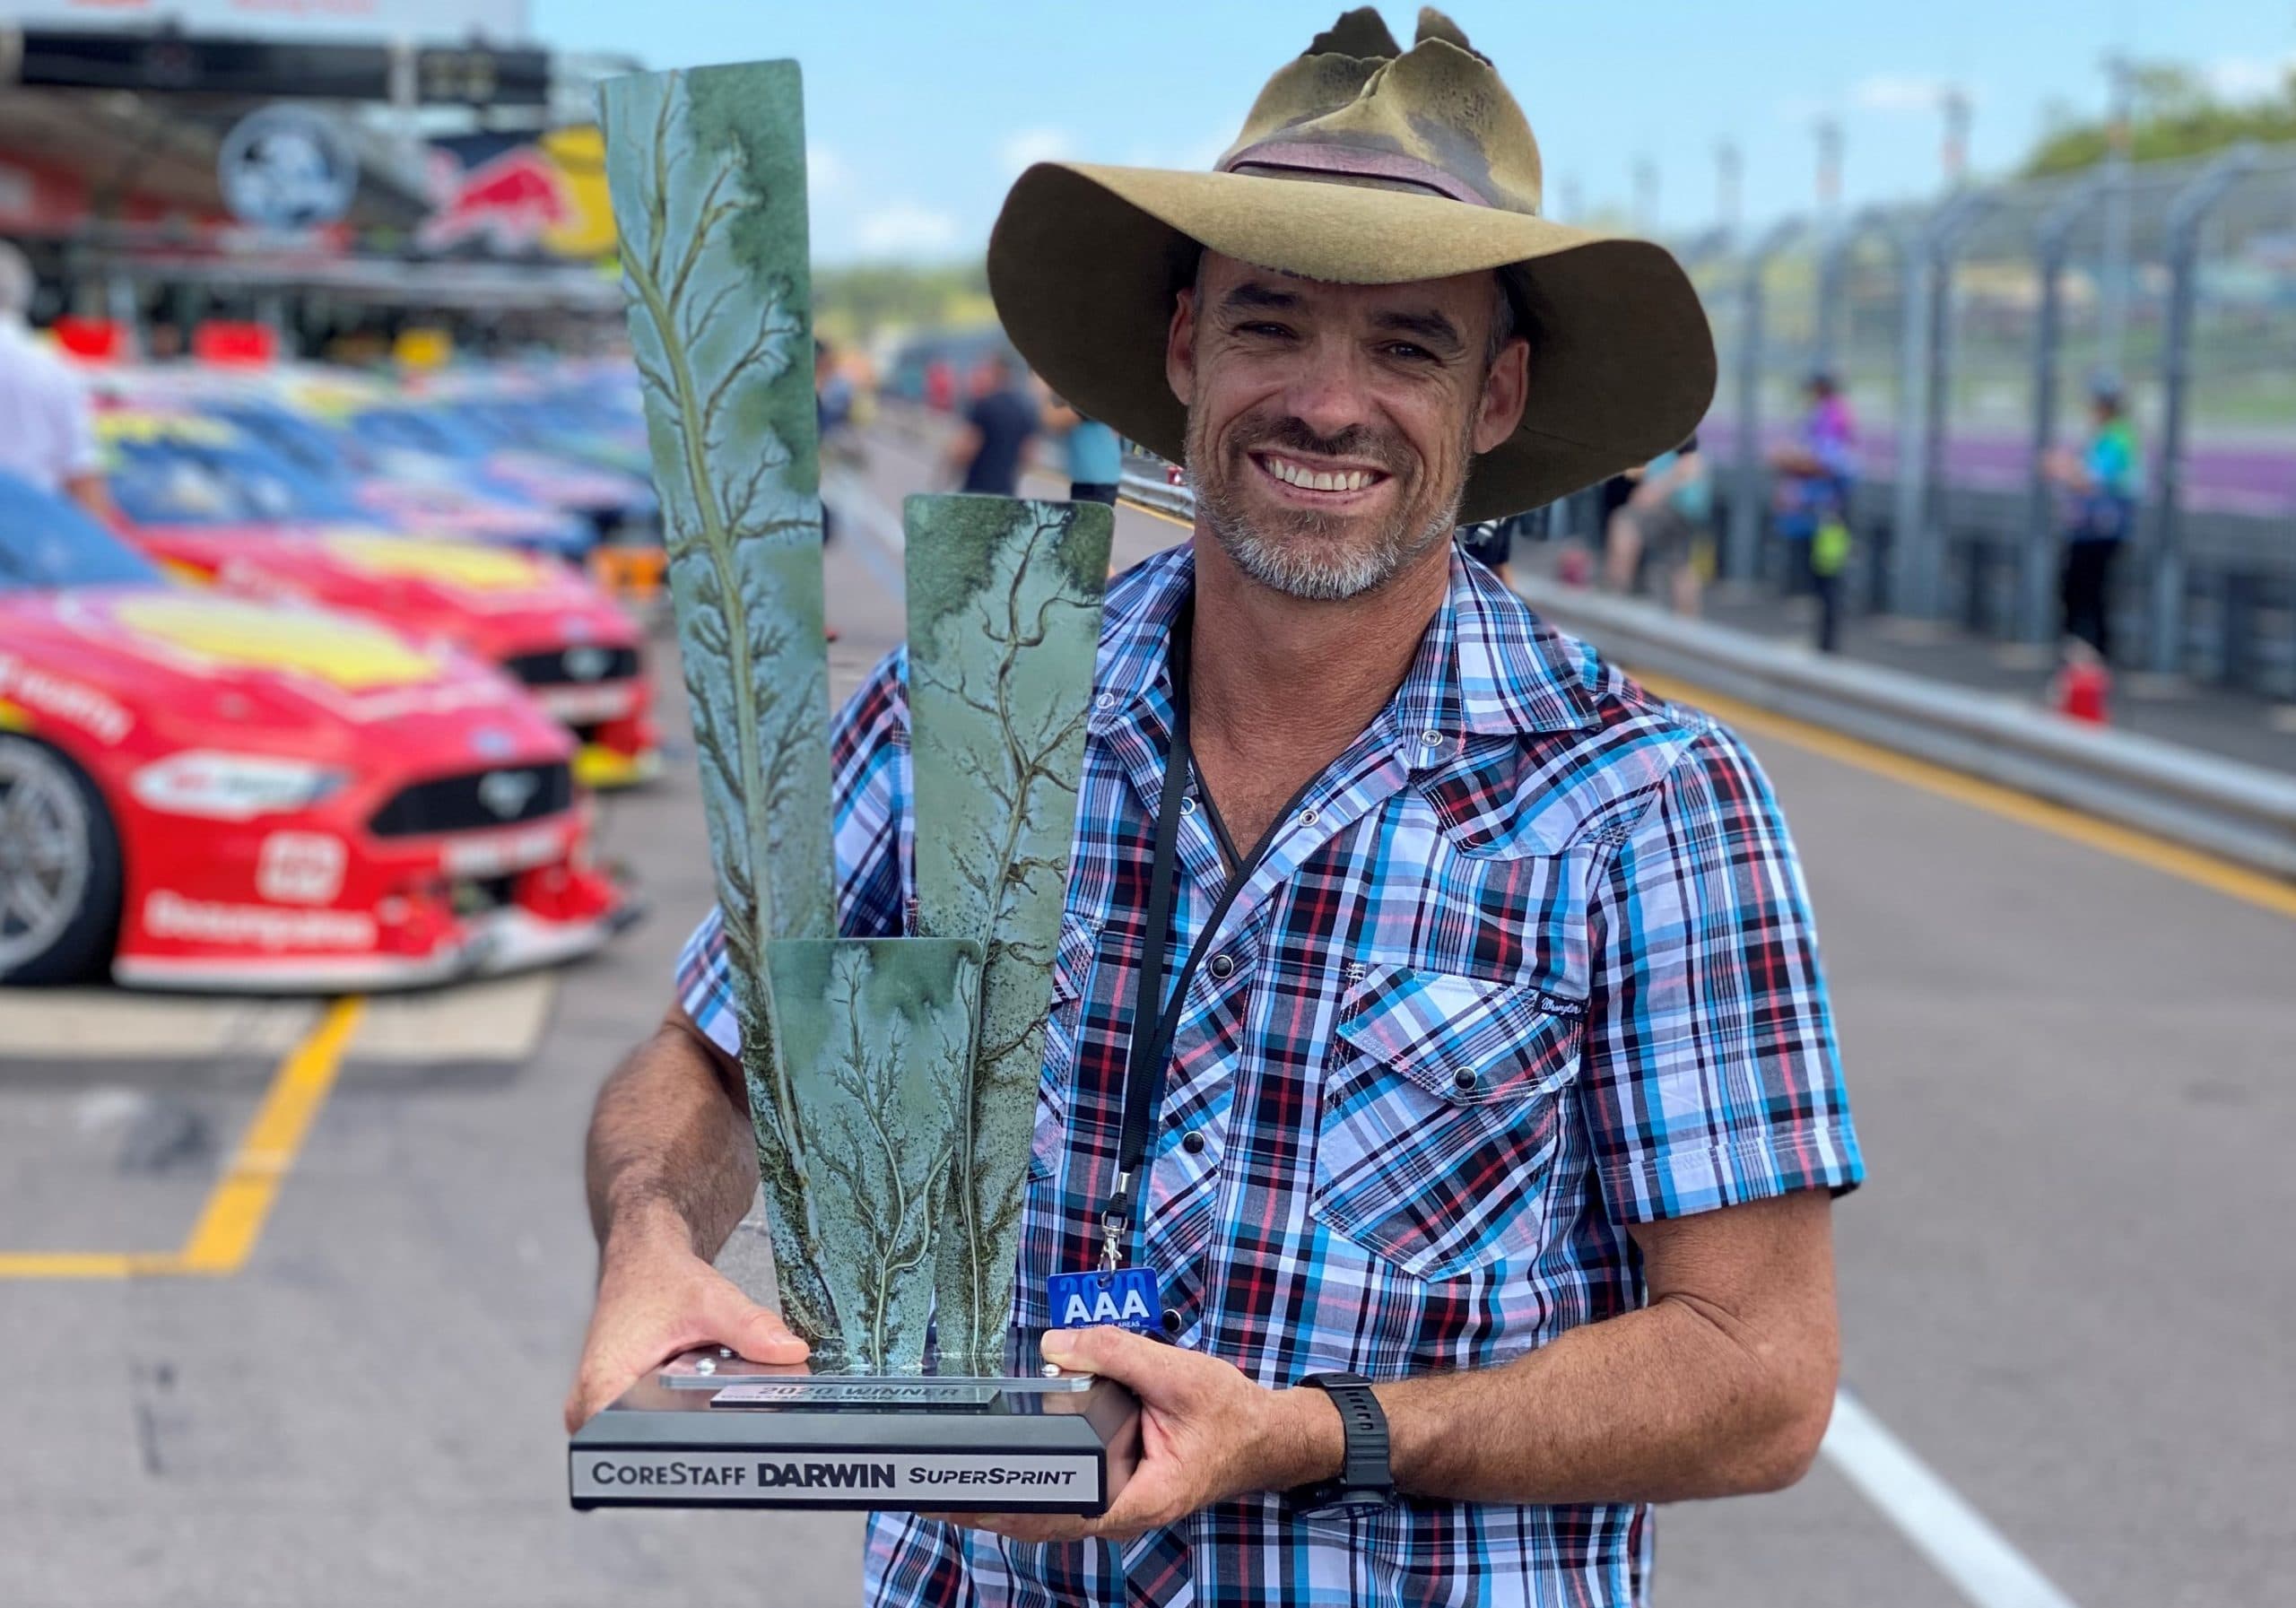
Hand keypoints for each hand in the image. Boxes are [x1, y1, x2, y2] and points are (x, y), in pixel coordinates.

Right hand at [562, 1229, 807, 1431]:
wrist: (641, 1258)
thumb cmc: (657, 1276)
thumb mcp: (710, 1300)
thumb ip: (750, 1329)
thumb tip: (789, 1354)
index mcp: (605, 1383)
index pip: (636, 1441)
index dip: (687, 1438)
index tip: (717, 1415)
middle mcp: (594, 1401)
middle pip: (651, 1440)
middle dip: (696, 1422)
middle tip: (715, 1385)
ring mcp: (602, 1404)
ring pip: (653, 1429)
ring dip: (688, 1411)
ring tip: (701, 1373)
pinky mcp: (617, 1400)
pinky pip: (653, 1415)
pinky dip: (681, 1400)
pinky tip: (694, 1376)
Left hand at [930, 1326, 1339, 1544]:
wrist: (1264, 1436)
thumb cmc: (1230, 1417)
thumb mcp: (1177, 1375)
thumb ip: (1116, 1353)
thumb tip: (1058, 1343)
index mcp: (1140, 1500)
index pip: (1061, 1515)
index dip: (1008, 1509)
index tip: (964, 1501)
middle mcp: (1121, 1513)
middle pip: (1043, 1520)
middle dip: (987, 1508)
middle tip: (932, 1492)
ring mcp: (1114, 1504)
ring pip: (1048, 1511)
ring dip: (1000, 1499)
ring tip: (945, 1485)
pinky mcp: (1111, 1486)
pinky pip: (1061, 1491)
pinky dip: (1026, 1483)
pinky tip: (991, 1471)